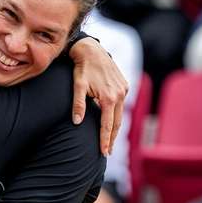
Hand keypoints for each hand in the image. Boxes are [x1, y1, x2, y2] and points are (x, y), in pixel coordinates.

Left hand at [69, 38, 129, 154]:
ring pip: (120, 114)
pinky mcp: (125, 84)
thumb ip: (78, 105)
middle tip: (107, 152)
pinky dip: (117, 114)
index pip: (107, 125)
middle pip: (116, 123)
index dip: (105, 140)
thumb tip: (76, 122)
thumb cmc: (82, 68)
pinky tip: (112, 121)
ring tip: (110, 140)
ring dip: (115, 128)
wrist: (91, 50)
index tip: (104, 152)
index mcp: (109, 98)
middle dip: (112, 138)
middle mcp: (120, 94)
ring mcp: (124, 89)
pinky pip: (122, 104)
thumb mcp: (78, 87)